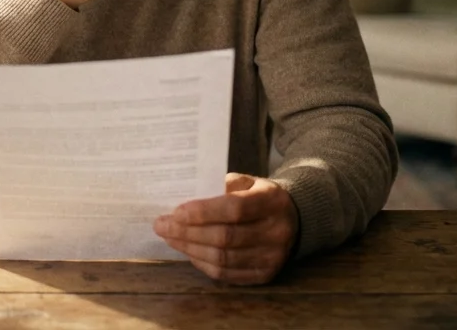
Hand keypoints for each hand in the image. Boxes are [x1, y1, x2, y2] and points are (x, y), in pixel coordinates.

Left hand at [154, 173, 298, 284]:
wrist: (294, 219)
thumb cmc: (260, 196)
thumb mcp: (247, 181)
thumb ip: (221, 186)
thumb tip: (184, 199)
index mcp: (272, 201)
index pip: (234, 209)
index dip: (202, 212)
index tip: (175, 212)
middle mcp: (276, 232)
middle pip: (225, 237)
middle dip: (187, 233)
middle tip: (162, 226)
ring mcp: (272, 257)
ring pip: (223, 259)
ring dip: (190, 249)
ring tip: (170, 238)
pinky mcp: (265, 275)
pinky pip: (227, 274)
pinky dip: (202, 264)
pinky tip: (188, 252)